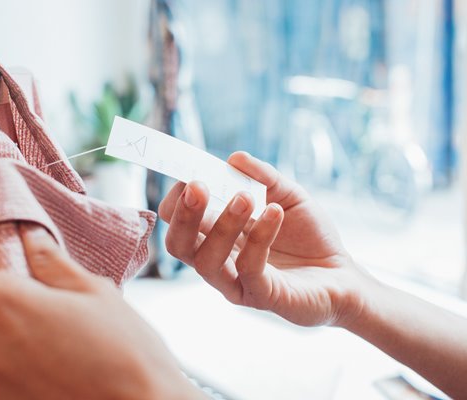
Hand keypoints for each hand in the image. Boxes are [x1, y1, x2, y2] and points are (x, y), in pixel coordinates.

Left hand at [0, 226, 204, 399]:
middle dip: (6, 316)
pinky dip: (8, 383)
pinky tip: (47, 382)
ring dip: (6, 352)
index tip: (24, 286)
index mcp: (0, 300)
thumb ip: (52, 263)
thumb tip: (30, 238)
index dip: (0, 278)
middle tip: (49, 325)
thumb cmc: (123, 349)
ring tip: (52, 358)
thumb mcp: (94, 292)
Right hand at [159, 151, 371, 326]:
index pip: (179, 222)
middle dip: (184, 215)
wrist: (343, 273)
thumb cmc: (308, 236)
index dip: (178, 199)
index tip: (191, 174)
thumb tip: (235, 158)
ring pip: (207, 261)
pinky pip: (250, 269)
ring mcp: (237, 282)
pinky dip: (260, 238)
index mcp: (214, 236)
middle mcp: (218, 260)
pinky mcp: (262, 296)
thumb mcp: (287, 195)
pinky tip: (275, 213)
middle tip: (196, 186)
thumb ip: (263, 177)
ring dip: (221, 225)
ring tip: (244, 197)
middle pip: (179, 245)